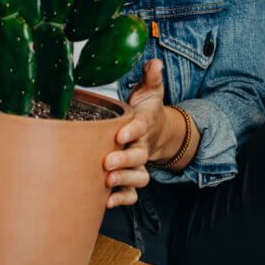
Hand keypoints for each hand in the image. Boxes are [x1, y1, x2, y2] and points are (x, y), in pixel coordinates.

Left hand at [104, 58, 176, 208]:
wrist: (157, 131)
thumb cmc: (146, 109)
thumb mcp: (150, 90)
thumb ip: (151, 76)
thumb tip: (155, 62)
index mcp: (144, 123)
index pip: (139, 126)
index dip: (131, 131)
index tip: (119, 134)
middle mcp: (143, 145)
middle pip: (138, 155)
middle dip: (124, 160)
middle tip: (107, 161)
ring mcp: (139, 163)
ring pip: (138, 177)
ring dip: (124, 180)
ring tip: (107, 181)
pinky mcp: (133, 176)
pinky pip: (132, 192)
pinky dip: (122, 198)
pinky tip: (107, 202)